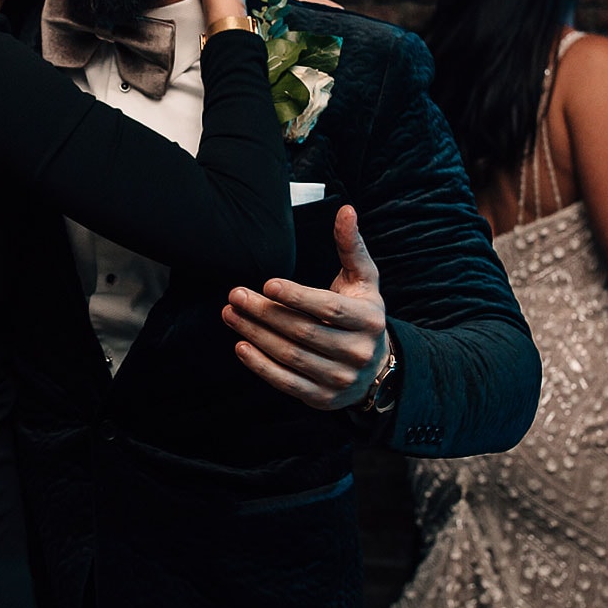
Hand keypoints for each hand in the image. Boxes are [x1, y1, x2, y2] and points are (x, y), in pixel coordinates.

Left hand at [220, 205, 388, 410]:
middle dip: (265, 312)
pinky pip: (286, 382)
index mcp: (369, 320)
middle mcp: (357, 352)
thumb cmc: (361, 314)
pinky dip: (260, 366)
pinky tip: (241, 345)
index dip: (297, 297)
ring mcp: (340, 379)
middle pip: (303, 332)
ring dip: (255, 334)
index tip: (267, 283)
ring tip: (231, 314)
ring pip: (290, 356)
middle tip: (235, 295)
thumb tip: (346, 210)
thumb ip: (351, 246)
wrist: (376, 368)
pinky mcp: (322, 398)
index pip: (328, 309)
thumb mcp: (363, 280)